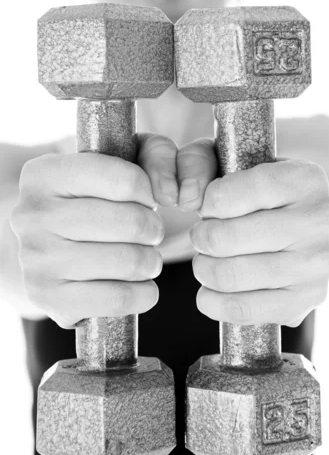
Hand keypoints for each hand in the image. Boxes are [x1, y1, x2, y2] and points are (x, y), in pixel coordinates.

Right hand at [9, 134, 179, 328]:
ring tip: (143, 256)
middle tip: (148, 232)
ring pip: (128, 261)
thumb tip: (171, 192)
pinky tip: (137, 284)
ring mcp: (37, 260)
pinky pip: (119, 299)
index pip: (125, 180)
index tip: (145, 198)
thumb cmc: (97, 199)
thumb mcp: (123, 160)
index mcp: (45, 173)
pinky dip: (143, 293)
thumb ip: (157, 155)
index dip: (149, 192)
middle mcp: (32, 214)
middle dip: (154, 229)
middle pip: (131, 223)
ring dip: (150, 262)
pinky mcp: (48, 299)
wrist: (54, 248)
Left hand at [178, 142, 328, 327]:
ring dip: (205, 269)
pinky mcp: (307, 300)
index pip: (230, 194)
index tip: (209, 206)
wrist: (301, 225)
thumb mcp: (233, 163)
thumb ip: (200, 164)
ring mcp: (317, 265)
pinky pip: (243, 310)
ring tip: (207, 260)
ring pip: (231, 275)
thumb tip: (188, 197)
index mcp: (304, 178)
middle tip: (202, 236)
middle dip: (200, 239)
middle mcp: (319, 220)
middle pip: (226, 238)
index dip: (207, 203)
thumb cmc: (259, 192)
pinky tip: (211, 290)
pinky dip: (214, 303)